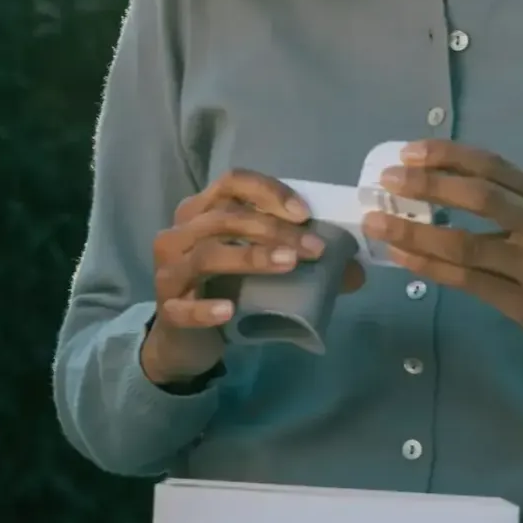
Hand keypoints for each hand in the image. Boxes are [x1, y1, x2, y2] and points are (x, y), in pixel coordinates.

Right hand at [142, 169, 365, 385]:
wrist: (187, 339)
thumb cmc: (226, 288)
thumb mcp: (260, 268)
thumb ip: (299, 259)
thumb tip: (355, 269)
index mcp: (202, 210)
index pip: (232, 182)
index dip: (269, 192)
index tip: (305, 214)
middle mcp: (180, 233)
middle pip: (225, 218)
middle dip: (274, 230)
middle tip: (315, 250)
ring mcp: (169, 271)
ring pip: (207, 254)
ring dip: (250, 257)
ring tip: (288, 265)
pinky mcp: (166, 310)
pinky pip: (184, 306)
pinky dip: (207, 307)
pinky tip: (230, 310)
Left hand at [362, 141, 522, 368]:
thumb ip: (517, 199)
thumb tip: (444, 181)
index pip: (495, 166)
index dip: (448, 156)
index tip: (409, 152)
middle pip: (481, 198)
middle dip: (427, 186)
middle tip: (387, 182)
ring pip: (465, 245)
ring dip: (414, 233)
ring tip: (379, 222)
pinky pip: (466, 282)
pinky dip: (429, 267)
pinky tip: (403, 258)